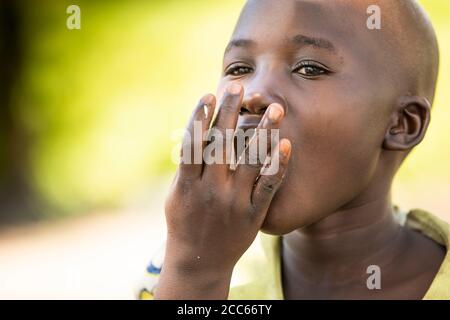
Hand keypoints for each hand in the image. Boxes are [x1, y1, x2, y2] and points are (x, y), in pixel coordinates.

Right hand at [155, 83, 291, 298]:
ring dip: (263, 132)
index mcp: (187, 184)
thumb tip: (194, 135)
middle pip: (221, 145)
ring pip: (250, 161)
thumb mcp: (176, 196)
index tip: (210, 94)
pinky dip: (278, 166)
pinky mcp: (252, 214)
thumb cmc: (184, 223)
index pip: (194, 144)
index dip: (200, 117)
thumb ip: (187, 168)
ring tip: (275, 108)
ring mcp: (233, 202)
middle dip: (229, 113)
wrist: (198, 261)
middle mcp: (210, 190)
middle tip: (239, 86)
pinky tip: (287, 145)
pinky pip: (268, 187)